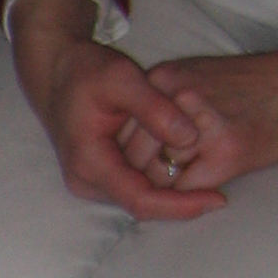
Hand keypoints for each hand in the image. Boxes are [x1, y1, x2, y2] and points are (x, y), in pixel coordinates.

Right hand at [8, 0, 219, 219]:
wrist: (56, 71)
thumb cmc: (86, 71)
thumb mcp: (122, 79)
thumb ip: (155, 108)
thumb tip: (189, 137)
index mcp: (90, 162)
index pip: (141, 200)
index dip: (181, 205)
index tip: (217, 200)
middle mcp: (86, 180)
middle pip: (142, 206)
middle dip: (181, 203)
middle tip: (221, 195)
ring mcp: (89, 180)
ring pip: (139, 199)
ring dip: (172, 194)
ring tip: (208, 184)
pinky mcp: (98, 175)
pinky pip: (134, 188)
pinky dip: (161, 183)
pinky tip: (184, 171)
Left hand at [115, 42, 277, 196]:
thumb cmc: (250, 86)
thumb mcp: (192, 78)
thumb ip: (158, 105)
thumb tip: (129, 142)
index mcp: (161, 80)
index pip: (121, 131)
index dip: (128, 154)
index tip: (142, 163)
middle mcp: (172, 100)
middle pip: (132, 156)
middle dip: (143, 173)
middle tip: (165, 177)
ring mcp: (198, 126)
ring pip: (155, 176)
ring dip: (167, 185)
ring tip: (191, 174)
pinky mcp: (225, 150)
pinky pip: (184, 189)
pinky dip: (190, 194)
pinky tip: (210, 178)